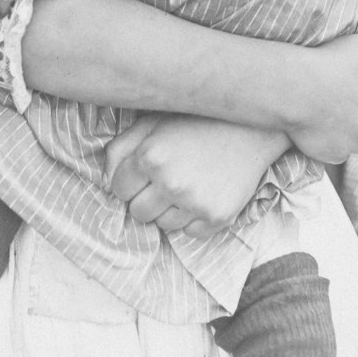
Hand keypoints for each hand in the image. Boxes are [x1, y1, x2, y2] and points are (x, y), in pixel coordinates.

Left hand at [103, 114, 287, 237]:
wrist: (250, 129)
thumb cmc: (196, 123)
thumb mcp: (153, 123)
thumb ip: (122, 148)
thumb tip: (107, 178)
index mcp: (151, 157)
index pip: (119, 189)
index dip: (129, 180)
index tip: (143, 171)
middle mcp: (171, 183)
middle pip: (138, 213)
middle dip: (145, 198)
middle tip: (164, 179)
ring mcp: (195, 203)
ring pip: (162, 226)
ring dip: (168, 209)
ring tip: (186, 183)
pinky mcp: (217, 217)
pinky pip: (189, 233)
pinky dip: (192, 219)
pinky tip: (202, 193)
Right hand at [284, 34, 357, 164]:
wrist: (295, 87)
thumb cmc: (327, 61)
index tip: (357, 98)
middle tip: (341, 109)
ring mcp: (356, 143)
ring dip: (350, 137)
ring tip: (328, 119)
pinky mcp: (337, 155)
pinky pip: (338, 154)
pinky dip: (331, 145)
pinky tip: (317, 129)